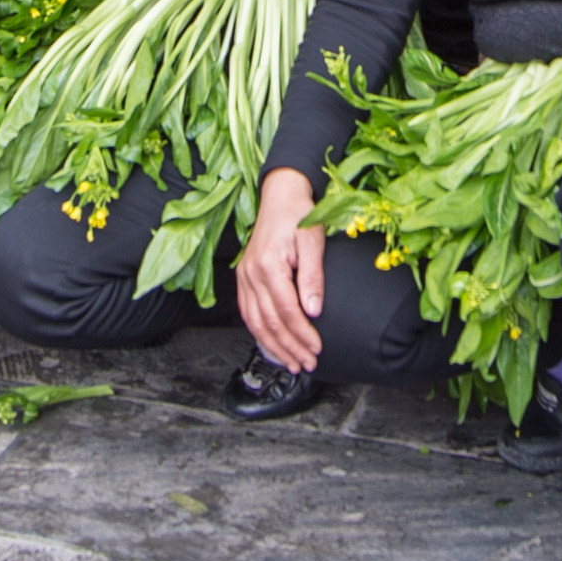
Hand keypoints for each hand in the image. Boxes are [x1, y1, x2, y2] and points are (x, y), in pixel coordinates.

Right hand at [233, 169, 327, 373]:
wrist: (280, 196)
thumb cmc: (300, 215)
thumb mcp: (313, 241)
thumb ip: (312, 276)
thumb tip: (314, 311)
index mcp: (268, 264)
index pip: (287, 310)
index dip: (302, 333)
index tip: (317, 349)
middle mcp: (251, 273)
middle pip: (270, 322)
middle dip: (290, 347)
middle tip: (307, 364)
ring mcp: (244, 276)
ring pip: (256, 322)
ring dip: (274, 346)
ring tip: (291, 363)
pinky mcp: (244, 278)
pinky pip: (248, 313)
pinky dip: (260, 333)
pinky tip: (272, 345)